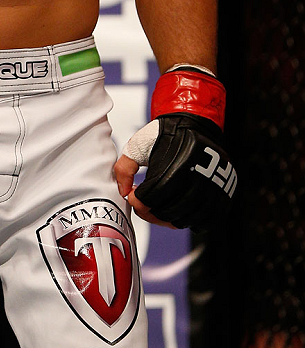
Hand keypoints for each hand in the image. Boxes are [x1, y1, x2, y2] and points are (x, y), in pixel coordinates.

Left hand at [115, 67, 236, 232]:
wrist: (193, 125)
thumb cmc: (164, 135)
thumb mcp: (138, 144)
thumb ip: (124, 167)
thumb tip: (123, 192)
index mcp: (178, 162)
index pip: (153, 196)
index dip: (137, 201)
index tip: (132, 195)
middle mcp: (200, 175)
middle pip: (169, 211)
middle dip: (149, 212)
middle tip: (142, 205)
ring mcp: (215, 187)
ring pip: (187, 219)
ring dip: (167, 219)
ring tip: (158, 208)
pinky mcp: (224, 193)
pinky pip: (207, 220)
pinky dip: (190, 222)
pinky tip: (177, 212)